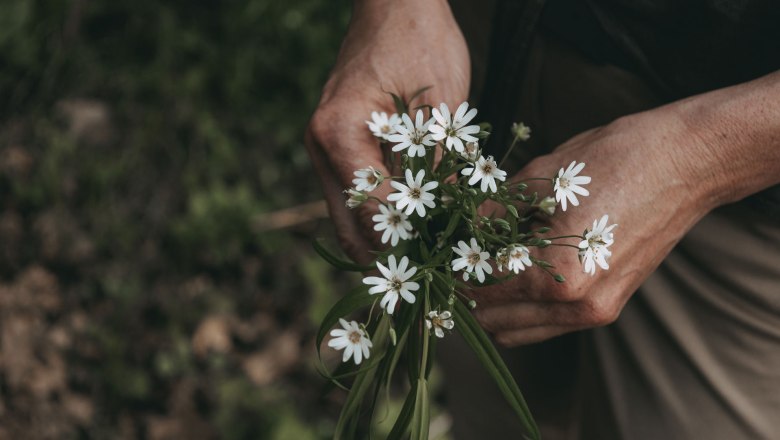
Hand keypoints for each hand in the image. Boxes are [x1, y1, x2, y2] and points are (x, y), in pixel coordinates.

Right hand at [306, 0, 468, 263]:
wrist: (396, 4)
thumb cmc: (422, 43)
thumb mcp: (442, 110)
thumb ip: (439, 171)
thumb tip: (448, 228)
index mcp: (340, 134)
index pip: (371, 213)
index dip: (408, 246)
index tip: (442, 268)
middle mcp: (322, 147)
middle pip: (349, 228)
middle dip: (388, 259)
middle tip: (428, 284)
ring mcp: (325, 148)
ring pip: (348, 217)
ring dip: (383, 242)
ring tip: (423, 263)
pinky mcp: (338, 147)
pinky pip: (355, 195)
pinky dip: (380, 217)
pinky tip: (413, 228)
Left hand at [472, 107, 720, 345]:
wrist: (686, 161)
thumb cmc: (616, 158)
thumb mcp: (540, 177)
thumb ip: (491, 213)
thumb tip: (457, 229)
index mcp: (558, 274)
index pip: (480, 291)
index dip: (449, 273)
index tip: (432, 255)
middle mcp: (577, 305)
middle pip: (493, 322)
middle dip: (463, 295)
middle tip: (449, 262)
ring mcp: (596, 312)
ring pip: (517, 332)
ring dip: (491, 308)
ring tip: (476, 269)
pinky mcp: (608, 306)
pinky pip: (546, 324)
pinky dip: (520, 309)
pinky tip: (512, 274)